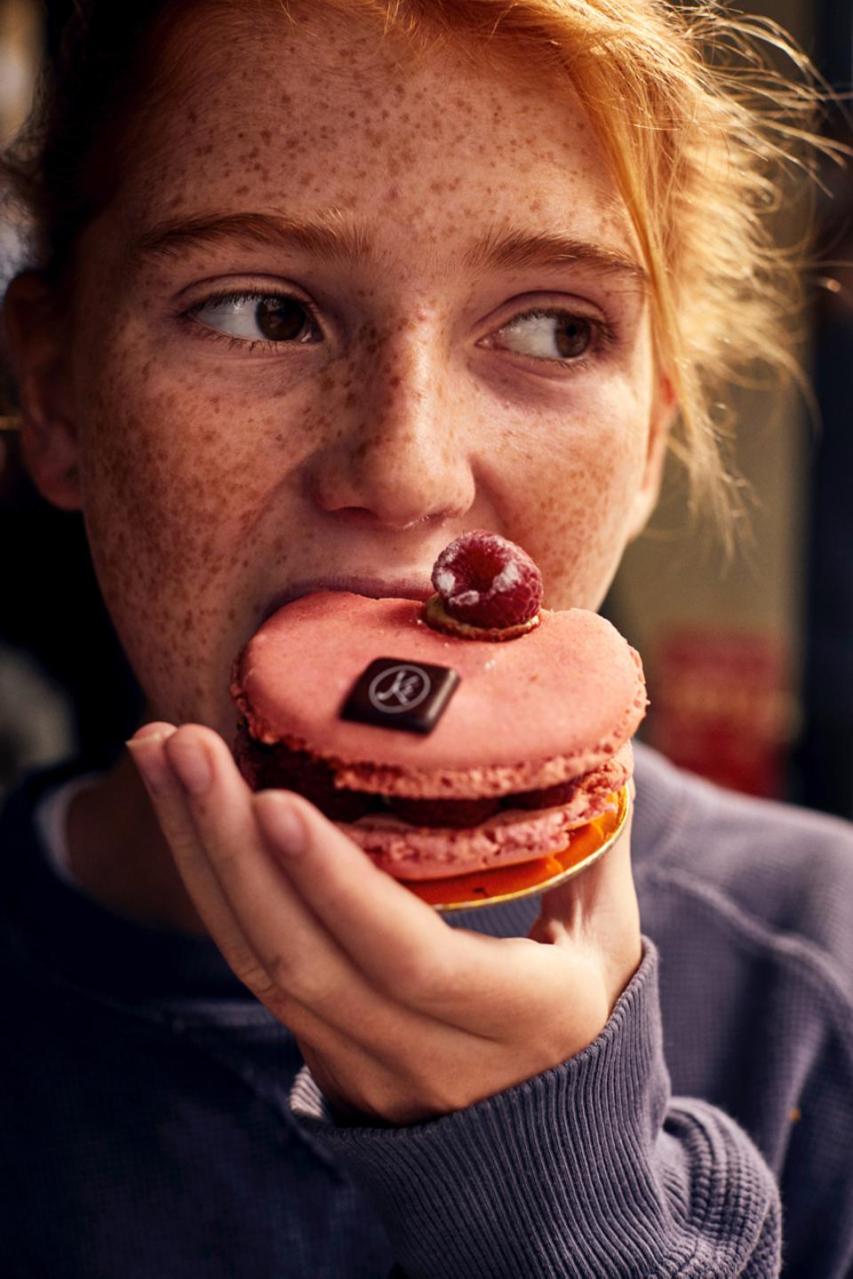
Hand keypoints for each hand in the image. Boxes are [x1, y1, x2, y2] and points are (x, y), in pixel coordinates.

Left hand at [128, 722, 641, 1125]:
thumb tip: (592, 733)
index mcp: (515, 1019)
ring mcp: (357, 1059)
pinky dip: (208, 880)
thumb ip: (590, 842)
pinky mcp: (315, 1045)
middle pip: (299, 956)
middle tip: (181, 745)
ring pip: (255, 959)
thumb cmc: (580, 1020)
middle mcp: (423, 1053)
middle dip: (227, 844)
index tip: (277, 800)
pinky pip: (249, 963)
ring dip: (197, 851)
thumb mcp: (607, 941)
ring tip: (159, 755)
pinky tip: (185, 808)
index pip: (410, 959)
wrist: (541, 1161)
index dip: (338, 886)